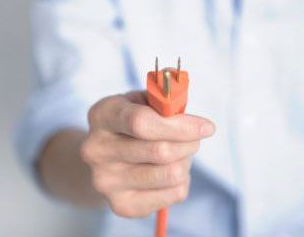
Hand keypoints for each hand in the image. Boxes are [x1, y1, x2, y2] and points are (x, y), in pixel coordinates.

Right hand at [80, 91, 214, 217]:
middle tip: (195, 138)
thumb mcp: (144, 100)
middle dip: (189, 143)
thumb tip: (185, 98)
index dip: (180, 125)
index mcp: (101, 115)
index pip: (142, 123)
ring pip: (171, 174)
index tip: (207, 127)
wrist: (107, 157)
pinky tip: (169, 172)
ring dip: (186, 161)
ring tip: (180, 154)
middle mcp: (96, 150)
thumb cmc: (133, 122)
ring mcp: (105, 181)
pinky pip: (173, 194)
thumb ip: (165, 98)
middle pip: (161, 152)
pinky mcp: (121, 206)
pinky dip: (182, 181)